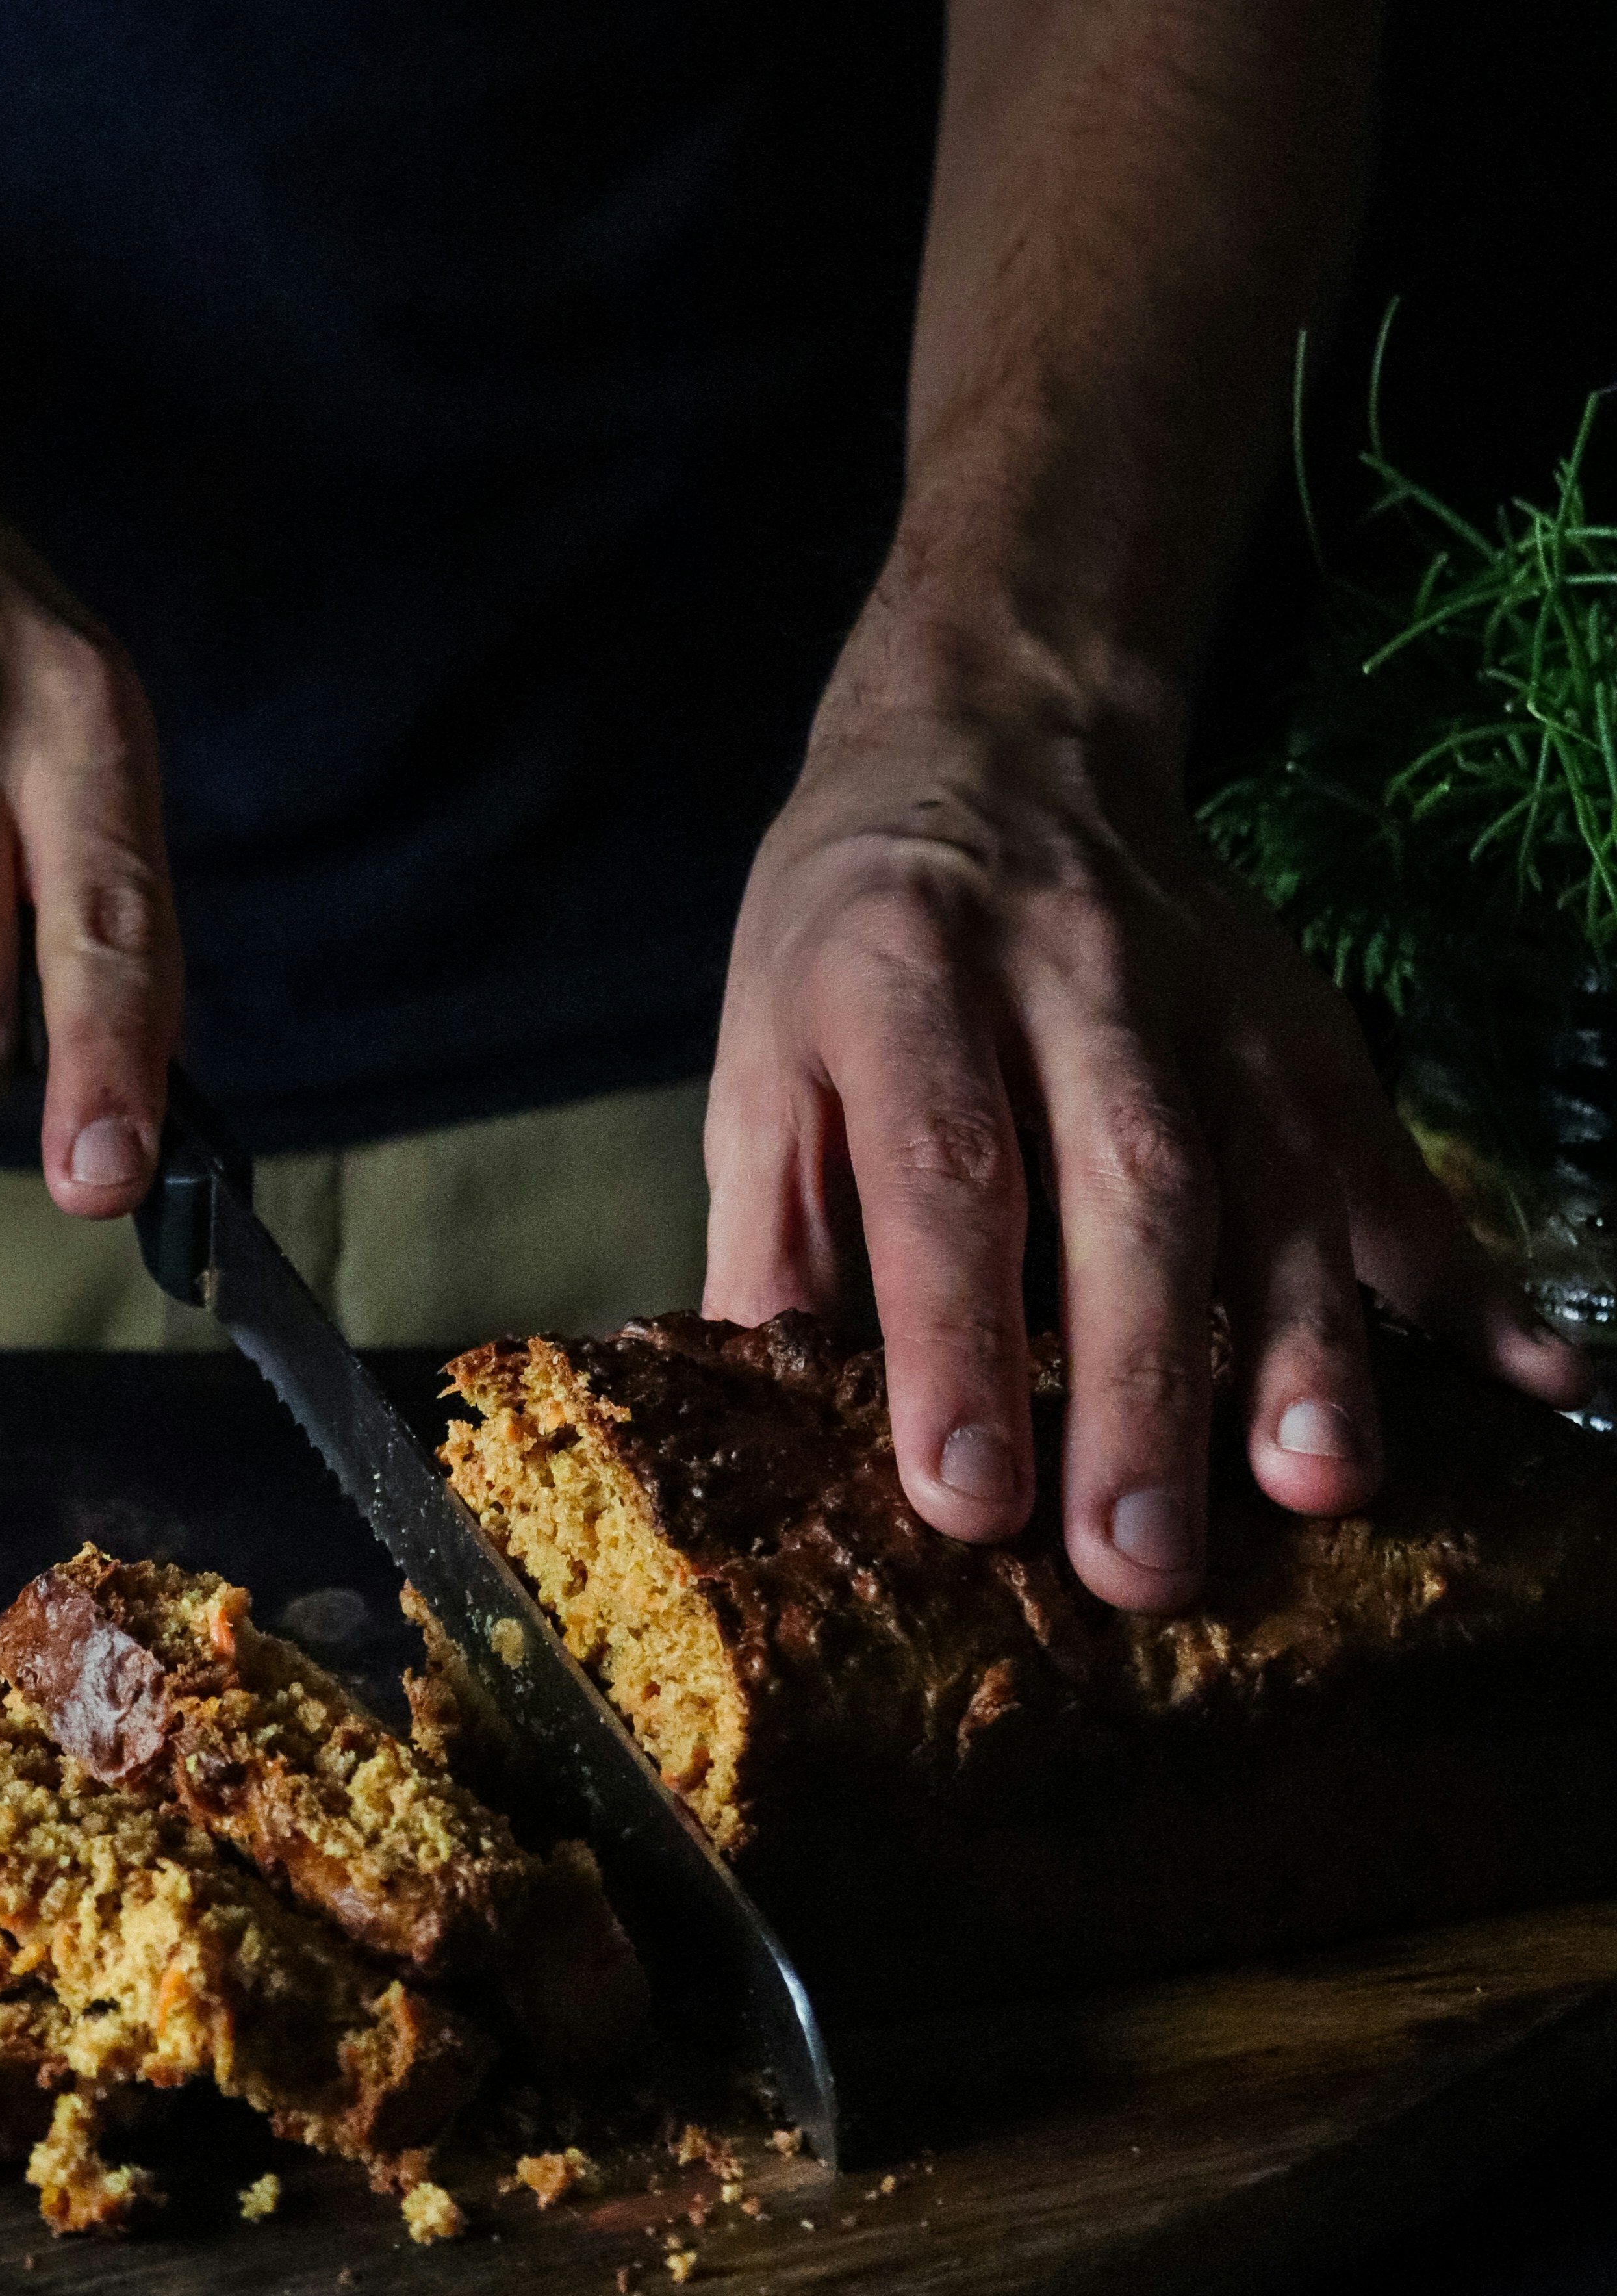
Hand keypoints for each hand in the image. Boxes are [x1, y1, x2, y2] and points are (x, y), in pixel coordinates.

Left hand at [703, 669, 1593, 1609]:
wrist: (998, 739)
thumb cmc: (853, 933)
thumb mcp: (760, 1049)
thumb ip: (768, 1232)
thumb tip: (760, 1418)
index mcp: (905, 973)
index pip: (944, 1164)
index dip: (954, 1335)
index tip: (966, 1496)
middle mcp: (1076, 979)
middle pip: (1131, 1188)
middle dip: (1143, 1382)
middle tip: (1138, 1556)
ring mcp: (1218, 1003)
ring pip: (1279, 1181)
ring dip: (1305, 1346)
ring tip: (1314, 1489)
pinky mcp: (1313, 1030)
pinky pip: (1396, 1161)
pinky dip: (1469, 1282)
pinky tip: (1535, 1382)